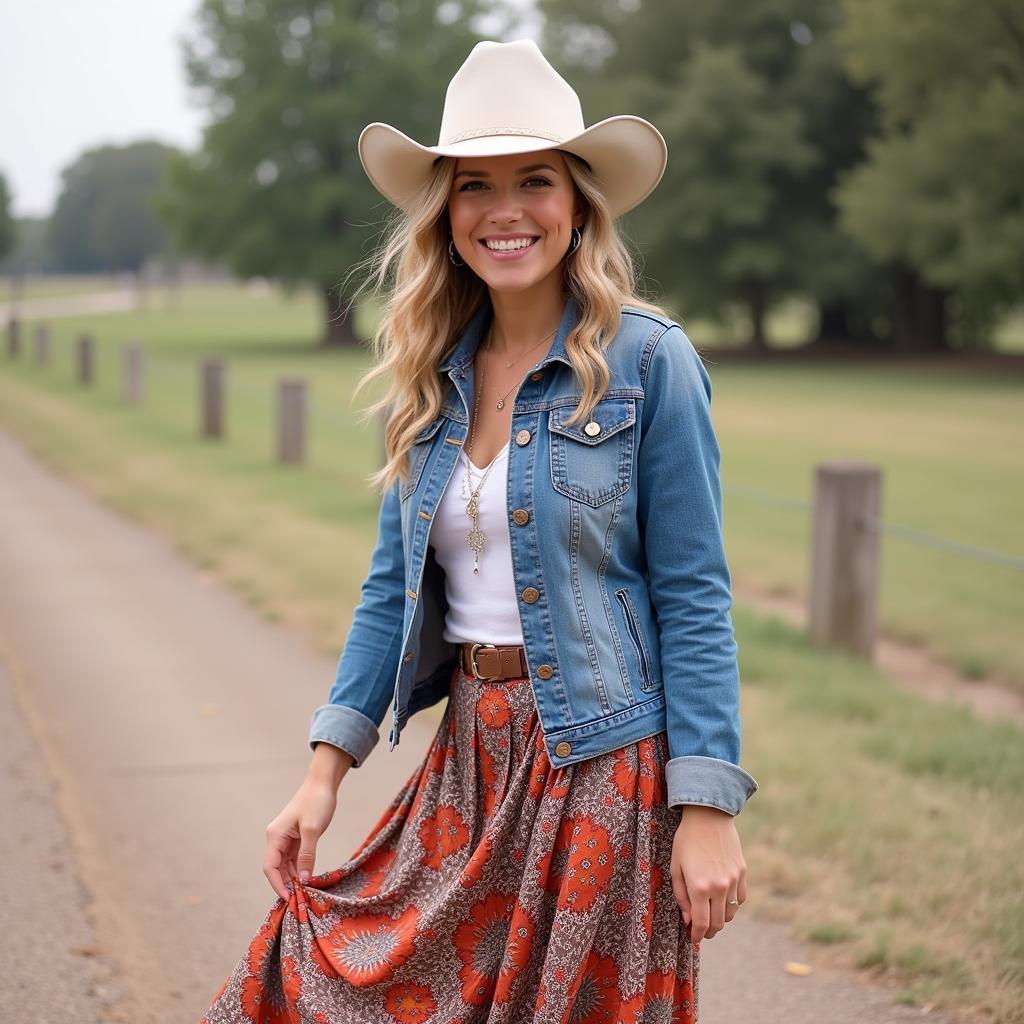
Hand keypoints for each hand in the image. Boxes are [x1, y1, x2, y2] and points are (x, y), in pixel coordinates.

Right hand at [263, 778, 338, 900]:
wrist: (323, 783)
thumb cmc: (317, 802)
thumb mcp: (312, 829)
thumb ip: (307, 855)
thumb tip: (303, 879)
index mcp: (275, 836)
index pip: (270, 867)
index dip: (278, 885)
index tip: (289, 899)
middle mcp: (277, 839)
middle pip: (276, 869)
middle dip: (286, 885)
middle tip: (300, 900)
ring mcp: (286, 839)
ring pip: (286, 866)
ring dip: (293, 879)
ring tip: (305, 894)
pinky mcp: (297, 839)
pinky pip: (294, 859)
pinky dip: (299, 870)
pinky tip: (307, 880)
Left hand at [670, 804, 747, 943]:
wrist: (708, 816)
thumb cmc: (686, 840)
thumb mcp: (675, 867)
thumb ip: (681, 896)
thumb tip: (689, 919)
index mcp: (699, 887)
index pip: (701, 924)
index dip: (697, 935)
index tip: (693, 938)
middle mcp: (719, 887)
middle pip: (718, 924)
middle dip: (709, 932)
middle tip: (702, 931)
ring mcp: (733, 881)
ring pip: (731, 913)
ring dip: (721, 920)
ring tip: (711, 916)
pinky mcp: (742, 873)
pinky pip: (741, 899)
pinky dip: (733, 905)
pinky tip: (723, 901)